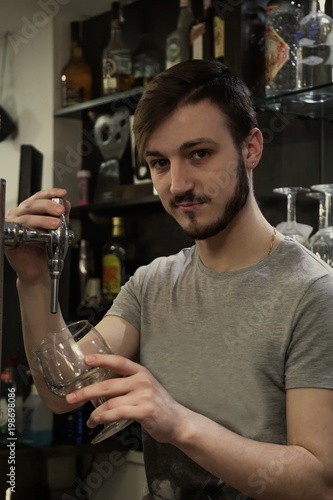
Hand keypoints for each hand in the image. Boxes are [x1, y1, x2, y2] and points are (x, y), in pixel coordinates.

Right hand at [5, 188, 69, 283]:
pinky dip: (32, 232)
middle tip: (60, 211)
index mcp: (29, 210)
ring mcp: (13, 227)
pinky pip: (19, 233)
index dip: (50, 193)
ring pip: (26, 218)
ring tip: (55, 224)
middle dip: (48, 206)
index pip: (38, 197)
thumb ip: (62, 215)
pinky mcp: (9, 240)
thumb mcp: (58, 229)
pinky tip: (42, 235)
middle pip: (31, 204)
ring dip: (42, 220)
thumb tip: (65, 203)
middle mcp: (19, 216)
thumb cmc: (46, 249)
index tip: (62, 193)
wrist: (40, 269)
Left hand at [66, 354, 188, 443]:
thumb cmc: (157, 405)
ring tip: (89, 420)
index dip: (102, 359)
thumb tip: (97, 392)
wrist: (178, 421)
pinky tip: (98, 421)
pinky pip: (118, 414)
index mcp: (141, 372)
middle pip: (108, 384)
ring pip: (110, 402)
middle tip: (71, 398)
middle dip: (86, 391)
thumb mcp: (144, 388)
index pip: (119, 361)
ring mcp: (144, 396)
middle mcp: (142, 381)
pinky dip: (104, 418)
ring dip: (95, 413)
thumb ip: (125, 386)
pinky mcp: (145, 411)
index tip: (86, 360)